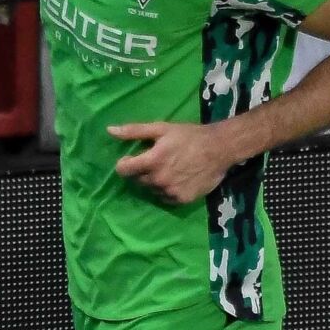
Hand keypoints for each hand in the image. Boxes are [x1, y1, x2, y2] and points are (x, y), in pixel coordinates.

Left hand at [109, 121, 239, 204]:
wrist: (219, 149)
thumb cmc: (189, 136)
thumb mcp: (161, 128)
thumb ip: (134, 131)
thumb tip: (110, 131)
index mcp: (151, 161)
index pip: (123, 170)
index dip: (125, 163)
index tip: (132, 158)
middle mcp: (158, 180)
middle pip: (137, 180)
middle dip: (141, 171)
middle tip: (156, 161)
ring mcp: (170, 192)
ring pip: (151, 189)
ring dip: (155, 181)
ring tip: (169, 169)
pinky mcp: (181, 200)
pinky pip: (165, 198)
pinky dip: (167, 190)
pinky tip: (177, 179)